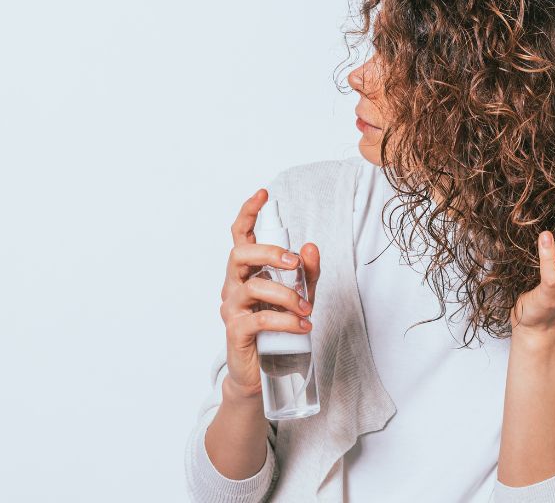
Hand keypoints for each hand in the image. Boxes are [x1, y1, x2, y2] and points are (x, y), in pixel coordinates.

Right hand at [218, 188, 321, 398]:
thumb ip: (307, 272)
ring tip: (307, 309)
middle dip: (269, 253)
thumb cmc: (279, 327)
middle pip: (239, 254)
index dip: (248, 213)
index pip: (240, 236)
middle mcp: (233, 285)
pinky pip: (259, 319)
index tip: (263, 194)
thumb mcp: (301, 295)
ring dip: (286, 295)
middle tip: (294, 263)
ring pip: (253, 287)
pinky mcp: (236, 332)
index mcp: (247, 271)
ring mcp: (232, 308)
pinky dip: (285, 320)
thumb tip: (311, 247)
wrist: (265, 372)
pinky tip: (302, 326)